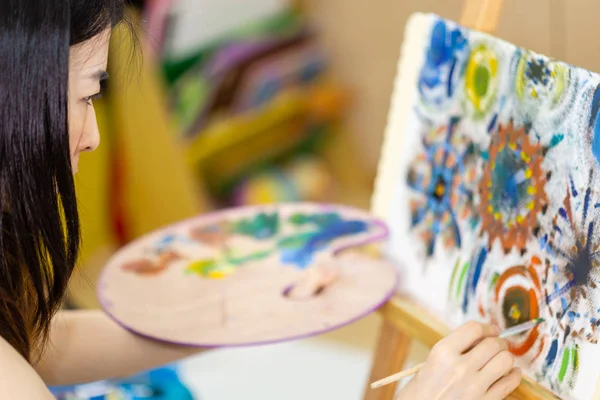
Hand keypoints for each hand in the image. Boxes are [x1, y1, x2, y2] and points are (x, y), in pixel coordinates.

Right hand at [395, 321, 520, 399]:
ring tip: (501, 361)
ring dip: (505, 358)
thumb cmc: (420, 391)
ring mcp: (474, 386)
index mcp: (442, 352)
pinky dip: (514, 376)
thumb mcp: (431, 362)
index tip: (490, 331)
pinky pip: (510, 383)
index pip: (474, 329)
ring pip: (505, 361)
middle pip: (493, 343)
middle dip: (499, 342)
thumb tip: (481, 340)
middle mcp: (460, 367)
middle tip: (497, 346)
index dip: (486, 327)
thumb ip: (454, 350)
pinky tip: (510, 374)